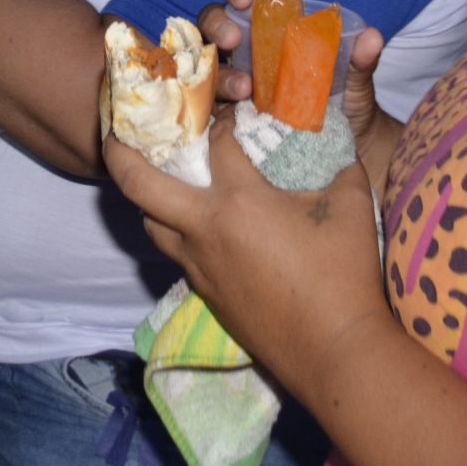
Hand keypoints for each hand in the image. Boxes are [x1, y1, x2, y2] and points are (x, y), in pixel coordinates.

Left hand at [104, 112, 395, 404]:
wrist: (335, 350)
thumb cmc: (344, 275)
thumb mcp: (352, 207)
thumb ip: (341, 168)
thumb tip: (339, 151)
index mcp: (239, 201)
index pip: (216, 143)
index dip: (223, 121)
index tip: (231, 115)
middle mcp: (205, 230)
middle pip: (139, 184)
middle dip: (118, 151)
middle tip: (114, 130)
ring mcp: (200, 265)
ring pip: (150, 225)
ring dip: (148, 199)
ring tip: (158, 182)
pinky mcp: (206, 294)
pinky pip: (176, 255)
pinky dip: (175, 233)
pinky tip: (195, 229)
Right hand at [196, 0, 401, 191]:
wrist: (341, 147)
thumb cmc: (344, 102)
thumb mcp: (355, 81)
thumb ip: (361, 60)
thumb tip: (372, 38)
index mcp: (273, 26)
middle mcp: (245, 46)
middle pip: (214, 21)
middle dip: (218, 24)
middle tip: (233, 39)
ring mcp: (231, 77)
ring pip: (205, 60)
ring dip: (218, 69)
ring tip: (243, 89)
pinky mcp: (225, 111)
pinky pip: (205, 101)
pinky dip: (211, 103)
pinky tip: (229, 113)